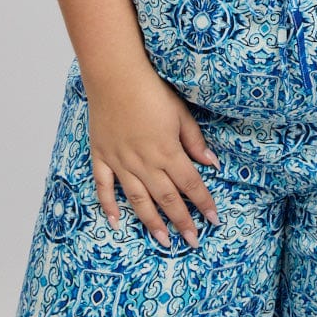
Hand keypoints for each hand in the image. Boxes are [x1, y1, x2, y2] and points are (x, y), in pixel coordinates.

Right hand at [86, 62, 221, 247]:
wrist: (116, 76)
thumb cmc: (151, 90)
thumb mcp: (180, 113)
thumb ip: (194, 140)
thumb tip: (211, 163)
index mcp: (167, 151)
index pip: (190, 184)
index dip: (204, 203)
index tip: (214, 220)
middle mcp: (144, 163)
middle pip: (167, 198)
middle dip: (182, 221)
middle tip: (192, 241)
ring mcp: (121, 162)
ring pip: (138, 199)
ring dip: (152, 222)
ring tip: (163, 241)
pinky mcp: (101, 156)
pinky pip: (104, 187)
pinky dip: (109, 206)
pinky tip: (116, 222)